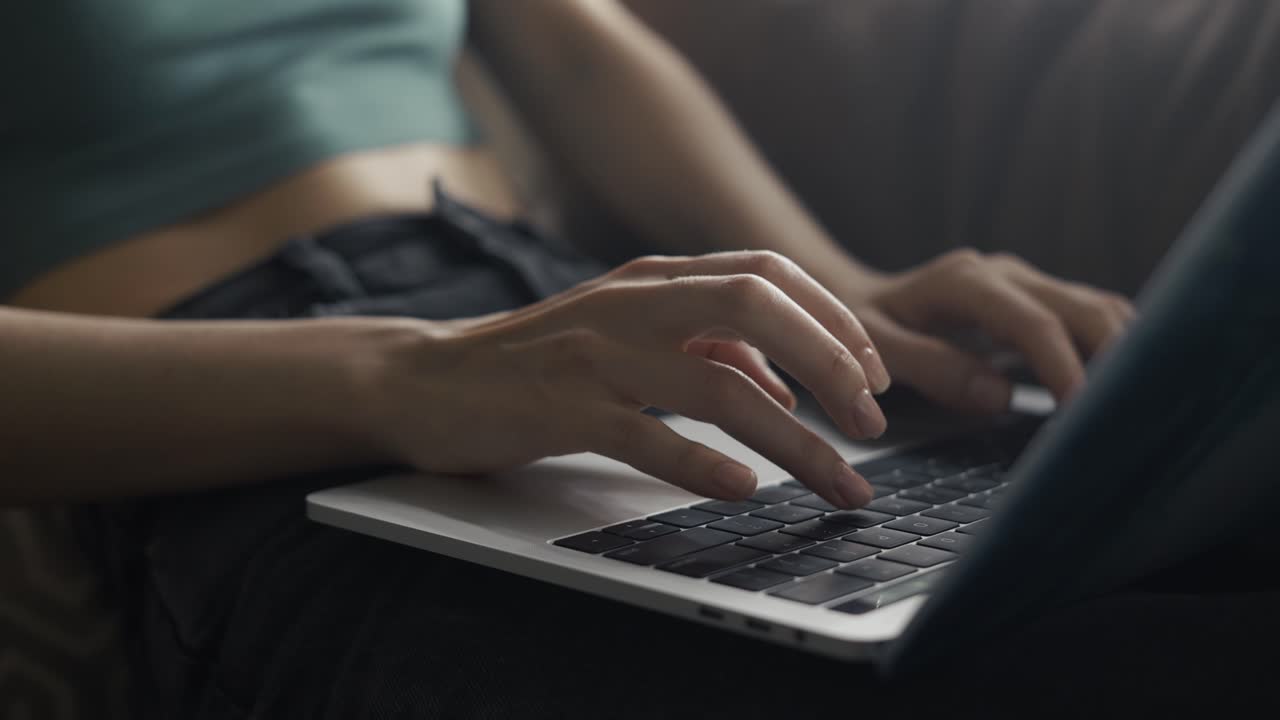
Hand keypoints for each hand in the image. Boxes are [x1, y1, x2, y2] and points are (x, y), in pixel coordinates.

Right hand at [361, 251, 892, 508]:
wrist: (427, 378)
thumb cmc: (538, 362)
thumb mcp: (628, 335)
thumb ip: (704, 347)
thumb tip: (783, 384)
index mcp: (654, 279)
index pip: (766, 274)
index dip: (834, 321)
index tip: (873, 377)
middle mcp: (632, 301)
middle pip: (757, 307)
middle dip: (832, 364)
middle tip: (871, 424)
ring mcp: (594, 351)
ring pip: (716, 384)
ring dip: (792, 440)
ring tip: (836, 482)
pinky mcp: (558, 406)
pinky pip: (643, 432)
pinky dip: (700, 462)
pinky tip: (741, 488)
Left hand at [836, 249, 1135, 411]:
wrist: (858, 299)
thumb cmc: (863, 328)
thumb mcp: (875, 348)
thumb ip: (930, 367)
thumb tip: (998, 397)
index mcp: (966, 283)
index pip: (1033, 323)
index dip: (1064, 366)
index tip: (1085, 408)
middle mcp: (1006, 275)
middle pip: (1083, 308)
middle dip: (1118, 356)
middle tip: (1136, 412)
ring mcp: (1028, 285)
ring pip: (1099, 309)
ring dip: (1129, 351)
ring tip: (1146, 404)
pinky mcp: (1040, 302)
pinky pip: (1092, 320)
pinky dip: (1119, 349)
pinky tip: (1131, 387)